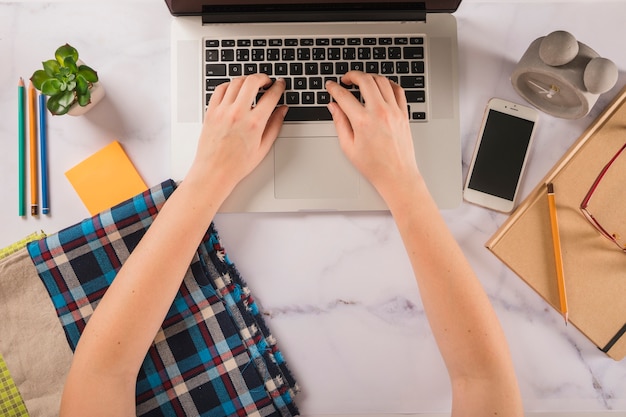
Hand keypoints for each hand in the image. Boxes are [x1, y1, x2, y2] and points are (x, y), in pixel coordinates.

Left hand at [187, 74, 286, 193]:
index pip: (271, 96)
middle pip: (252, 81)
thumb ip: (275, 125)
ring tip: (252, 84)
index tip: (280, 84)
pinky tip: (234, 89)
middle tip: (267, 81)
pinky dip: (229, 85)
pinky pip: (220, 89)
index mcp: (254, 124)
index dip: (279, 87)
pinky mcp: (211, 111)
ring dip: (246, 80)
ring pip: (236, 82)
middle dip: (263, 77)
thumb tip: (282, 110)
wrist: (214, 172)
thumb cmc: (237, 164)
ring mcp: (222, 111)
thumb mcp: (263, 147)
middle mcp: (238, 114)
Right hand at [326, 71, 420, 197]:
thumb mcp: (348, 147)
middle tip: (346, 79)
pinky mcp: (403, 114)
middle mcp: (379, 113)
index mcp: (363, 122)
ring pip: (382, 81)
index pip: (344, 96)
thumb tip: (333, 107)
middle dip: (352, 75)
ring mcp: (394, 112)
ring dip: (370, 77)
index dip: (334, 88)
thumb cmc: (374, 166)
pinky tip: (381, 86)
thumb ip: (339, 123)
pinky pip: (398, 90)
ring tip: (362, 81)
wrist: (396, 175)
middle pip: (365, 80)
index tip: (331, 86)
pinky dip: (388, 83)